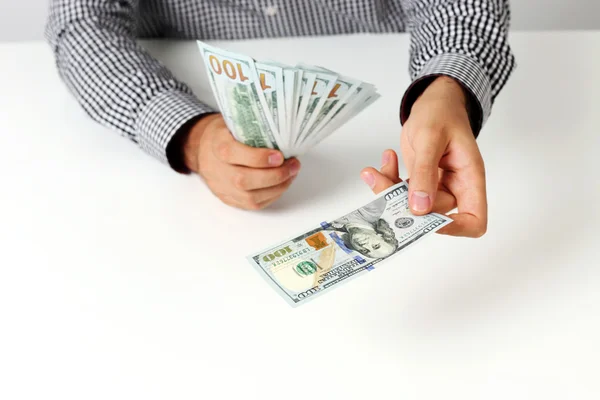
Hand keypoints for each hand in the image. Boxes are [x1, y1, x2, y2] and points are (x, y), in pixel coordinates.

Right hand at [183, 114, 299, 209]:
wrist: (201, 150)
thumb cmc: (225, 135)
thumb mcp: (233, 122)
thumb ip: (253, 128)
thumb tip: (284, 132)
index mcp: (217, 145)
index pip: (233, 154)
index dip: (258, 157)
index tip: (279, 156)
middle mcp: (217, 169)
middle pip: (244, 180)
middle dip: (275, 175)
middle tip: (293, 166)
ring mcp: (222, 187)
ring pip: (250, 197)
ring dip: (277, 188)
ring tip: (291, 175)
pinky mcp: (229, 199)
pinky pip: (252, 205)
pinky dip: (272, 196)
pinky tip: (281, 185)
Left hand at [361, 76, 486, 236]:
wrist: (434, 99)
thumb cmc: (442, 112)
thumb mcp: (431, 138)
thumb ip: (425, 172)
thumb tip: (420, 208)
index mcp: (470, 178)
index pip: (474, 220)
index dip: (454, 228)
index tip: (425, 218)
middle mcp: (455, 187)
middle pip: (432, 214)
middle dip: (403, 203)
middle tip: (381, 182)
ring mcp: (436, 185)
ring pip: (410, 204)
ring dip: (388, 191)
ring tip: (373, 172)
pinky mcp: (419, 180)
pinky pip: (401, 191)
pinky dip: (388, 179)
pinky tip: (387, 159)